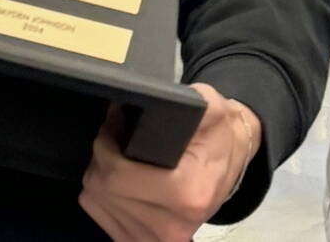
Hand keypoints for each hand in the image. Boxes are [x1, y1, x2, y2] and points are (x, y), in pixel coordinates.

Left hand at [80, 86, 261, 241]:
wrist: (233, 157)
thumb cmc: (219, 132)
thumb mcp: (210, 106)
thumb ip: (179, 104)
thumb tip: (139, 102)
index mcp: (188, 194)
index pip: (117, 176)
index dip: (107, 143)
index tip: (115, 122)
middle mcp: (172, 226)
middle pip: (102, 189)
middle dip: (101, 155)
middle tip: (114, 132)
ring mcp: (156, 240)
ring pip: (96, 202)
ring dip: (101, 174)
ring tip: (120, 153)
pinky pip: (99, 216)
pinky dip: (104, 194)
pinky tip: (121, 177)